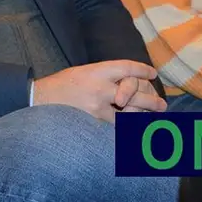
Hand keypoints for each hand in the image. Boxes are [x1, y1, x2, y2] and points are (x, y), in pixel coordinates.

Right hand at [33, 60, 162, 122]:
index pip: (127, 68)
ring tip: (153, 121)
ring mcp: (97, 107)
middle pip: (135, 92)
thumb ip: (101, 76)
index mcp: (96, 70)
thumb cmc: (59, 85)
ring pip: (129, 114)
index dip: (142, 70)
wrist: (38, 99)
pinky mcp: (93, 123)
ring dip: (143, 118)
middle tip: (162, 105)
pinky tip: (137, 133)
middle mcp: (100, 87)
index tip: (152, 73)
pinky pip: (116, 128)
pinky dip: (127, 130)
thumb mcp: (81, 72)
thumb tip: (122, 80)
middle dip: (151, 100)